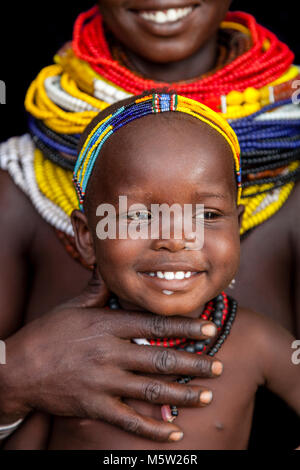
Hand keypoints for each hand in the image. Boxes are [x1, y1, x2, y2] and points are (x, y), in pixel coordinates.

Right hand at [0, 271, 221, 441]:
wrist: (18, 368)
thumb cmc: (47, 334)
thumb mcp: (73, 305)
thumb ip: (97, 287)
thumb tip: (110, 265)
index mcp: (107, 325)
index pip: (154, 324)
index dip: (185, 326)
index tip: (210, 328)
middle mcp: (110, 353)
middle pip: (160, 358)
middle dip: (194, 363)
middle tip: (219, 366)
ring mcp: (103, 382)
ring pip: (152, 390)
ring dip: (183, 394)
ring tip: (207, 395)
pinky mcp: (95, 406)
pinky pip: (129, 419)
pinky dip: (153, 428)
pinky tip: (174, 431)